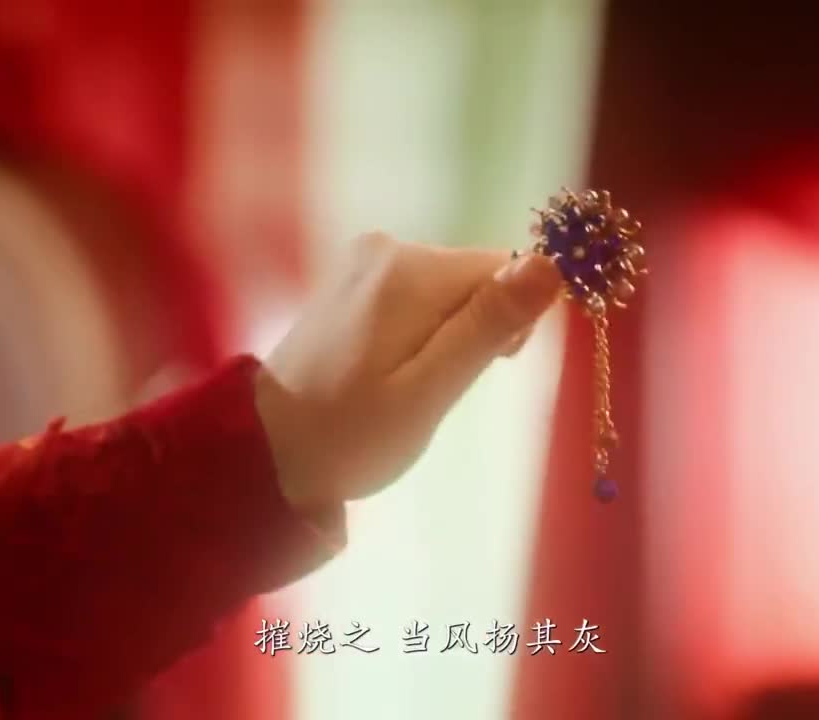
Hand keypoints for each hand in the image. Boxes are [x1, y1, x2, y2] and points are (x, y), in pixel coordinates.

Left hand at [255, 232, 562, 512]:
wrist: (266, 450)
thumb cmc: (352, 434)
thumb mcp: (429, 392)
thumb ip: (488, 326)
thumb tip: (552, 264)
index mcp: (410, 270)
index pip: (505, 269)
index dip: (512, 322)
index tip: (487, 369)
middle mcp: (387, 249)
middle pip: (475, 278)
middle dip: (476, 332)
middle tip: (436, 388)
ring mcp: (364, 263)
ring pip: (449, 291)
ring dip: (447, 337)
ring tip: (406, 385)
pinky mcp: (352, 283)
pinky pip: (417, 297)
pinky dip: (420, 334)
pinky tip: (389, 370)